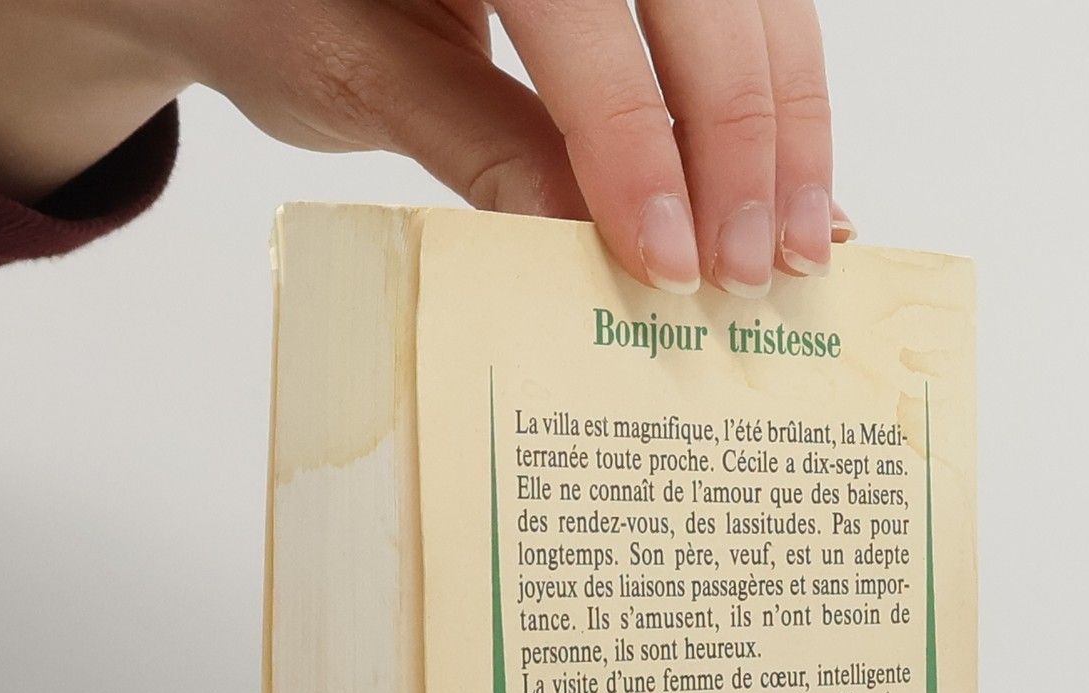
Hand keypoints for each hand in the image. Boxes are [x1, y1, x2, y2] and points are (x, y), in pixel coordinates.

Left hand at [0, 0, 851, 295]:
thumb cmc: (280, 1)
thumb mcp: (359, 75)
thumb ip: (479, 142)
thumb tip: (586, 237)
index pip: (579, 10)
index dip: (633, 138)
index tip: (666, 256)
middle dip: (740, 139)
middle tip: (750, 270)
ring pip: (750, 1)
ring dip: (787, 126)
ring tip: (802, 245)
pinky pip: (741, 16)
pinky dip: (778, 103)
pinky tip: (808, 188)